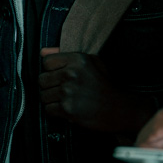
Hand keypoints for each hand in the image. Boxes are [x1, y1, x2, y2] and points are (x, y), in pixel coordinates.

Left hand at [38, 47, 153, 132]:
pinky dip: (56, 112)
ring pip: (43, 96)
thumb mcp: (91, 62)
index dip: (52, 71)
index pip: (46, 62)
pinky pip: (48, 109)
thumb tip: (42, 51)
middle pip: (42, 80)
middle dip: (50, 87)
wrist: (120, 110)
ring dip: (52, 100)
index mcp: (76, 59)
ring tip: (67, 100)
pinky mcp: (67, 109)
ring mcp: (69, 92)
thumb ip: (64, 54)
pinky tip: (68, 109)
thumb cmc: (105, 85)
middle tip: (63, 91)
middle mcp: (71, 73)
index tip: (60, 77)